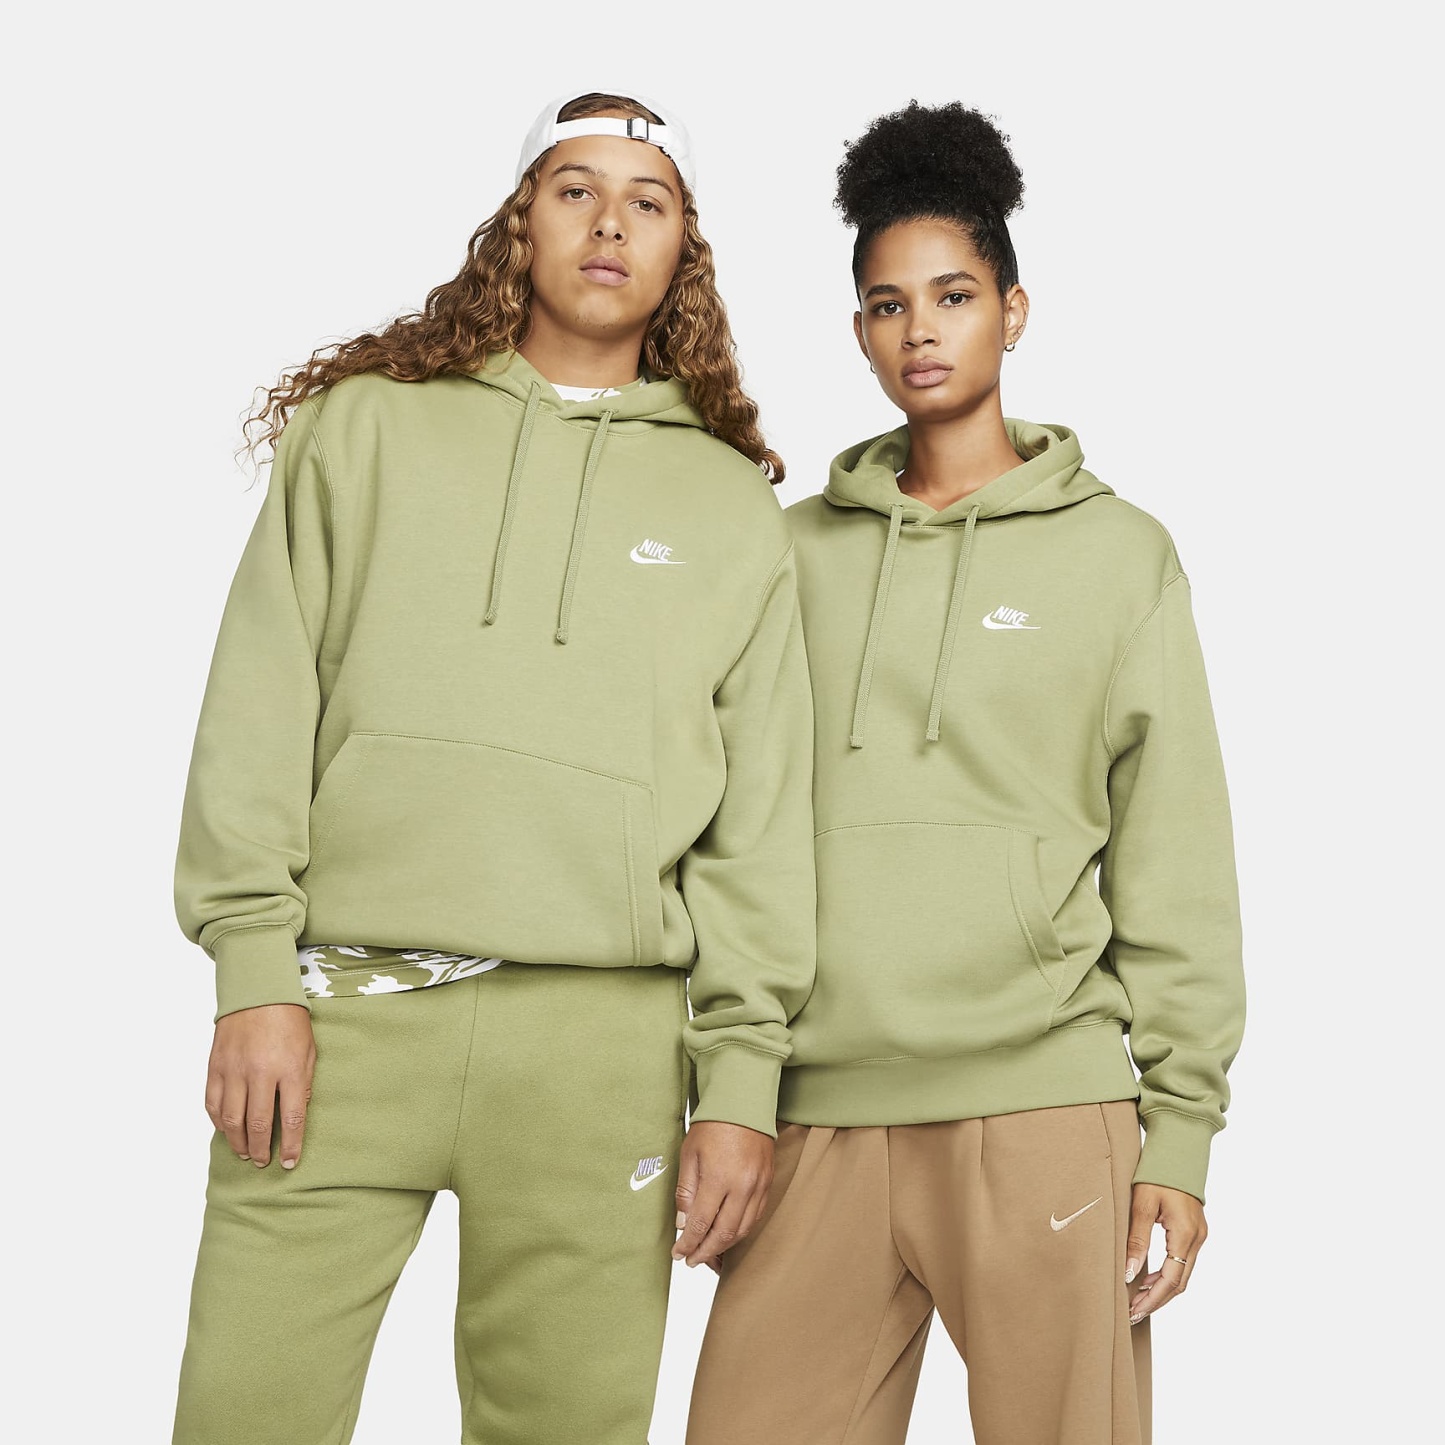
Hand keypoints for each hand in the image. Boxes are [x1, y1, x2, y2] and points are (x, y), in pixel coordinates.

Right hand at [206, 1004, 315, 1169]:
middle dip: (260, 1149)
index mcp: (290, 1069)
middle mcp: (260, 1072)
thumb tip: (295, 1115)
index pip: (291, 1118)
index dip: (290, 1145)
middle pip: (257, 1124)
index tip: (288, 1162)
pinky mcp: (215, 1067)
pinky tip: (226, 1130)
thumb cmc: (290, 1022)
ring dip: (237, 1142)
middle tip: (263, 1161)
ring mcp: (234, 1070)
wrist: (258, 993)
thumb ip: (304, 1083)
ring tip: (245, 1152)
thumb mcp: (308, 1051)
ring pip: (231, 1119)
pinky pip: (213, 1104)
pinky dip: (219, 1122)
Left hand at [671, 1120, 773, 1268]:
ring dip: (724, 1247)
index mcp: (718, 1178)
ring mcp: (758, 1186)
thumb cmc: (713, 1125)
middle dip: (705, 1253)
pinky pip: (755, 1217)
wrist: (744, 1103)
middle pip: (724, 1234)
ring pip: (743, 1230)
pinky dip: (741, 1231)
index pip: (701, 1224)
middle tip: (690, 1260)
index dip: (688, 1244)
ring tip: (707, 1254)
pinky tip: (728, 1235)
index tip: (677, 1253)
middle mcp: (742, 1187)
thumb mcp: (689, 1154)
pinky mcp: (768, 1184)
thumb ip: (686, 1191)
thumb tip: (683, 1224)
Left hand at [1125, 1183, 1206, 1323]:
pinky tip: (1147, 1277)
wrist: (1177, 1150)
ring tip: (1136, 1299)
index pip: (1171, 1280)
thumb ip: (1136, 1239)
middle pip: (1179, 1282)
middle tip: (1132, 1312)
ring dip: (1161, 1289)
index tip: (1133, 1311)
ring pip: (1182, 1274)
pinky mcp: (1194, 1231)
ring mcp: (1198, 1235)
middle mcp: (1197, 1238)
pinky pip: (1182, 1261)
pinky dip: (1166, 1273)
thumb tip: (1129, 1272)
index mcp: (1185, 1234)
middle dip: (1156, 1300)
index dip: (1152, 1299)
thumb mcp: (1141, 1204)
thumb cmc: (1157, 1173)